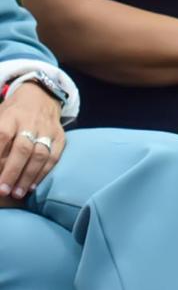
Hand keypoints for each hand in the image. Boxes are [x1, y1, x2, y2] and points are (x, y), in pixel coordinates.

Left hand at [0, 84, 64, 200]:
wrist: (41, 95)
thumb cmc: (12, 112)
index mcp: (11, 116)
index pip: (3, 136)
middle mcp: (31, 122)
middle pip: (23, 148)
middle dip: (12, 172)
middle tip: (3, 191)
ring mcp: (48, 130)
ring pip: (40, 155)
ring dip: (28, 176)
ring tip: (17, 193)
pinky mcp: (60, 136)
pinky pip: (54, 156)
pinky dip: (44, 172)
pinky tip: (34, 186)